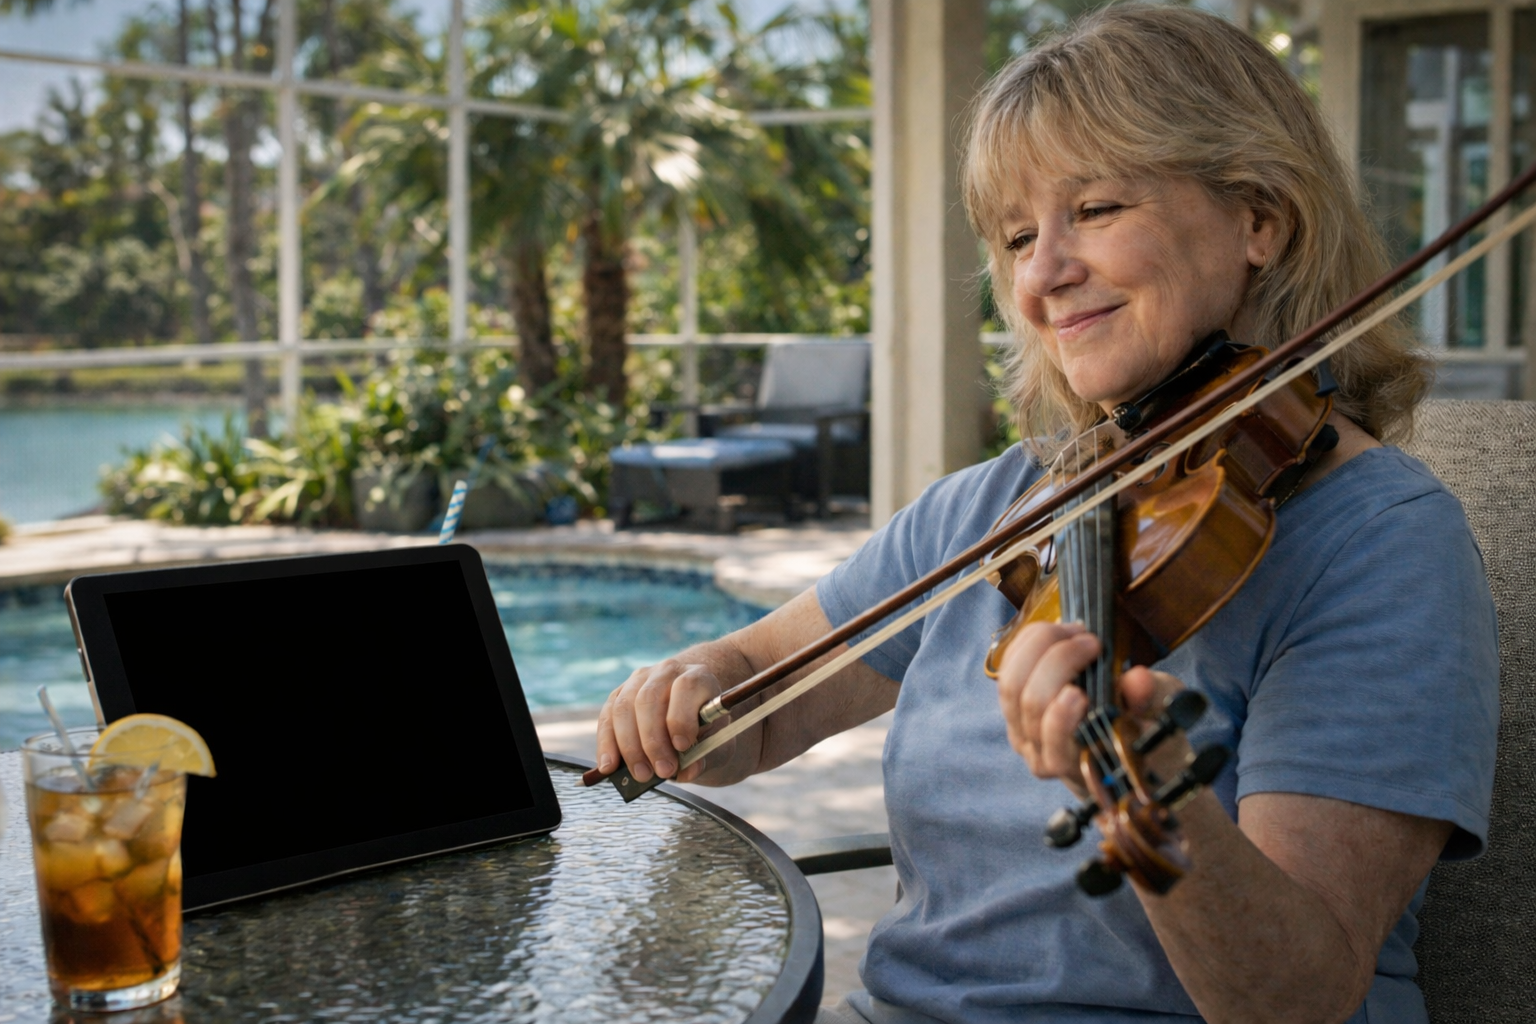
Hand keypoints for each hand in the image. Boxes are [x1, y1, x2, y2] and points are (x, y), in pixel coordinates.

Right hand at [595, 659, 731, 783]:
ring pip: (623, 708)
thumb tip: (686, 771)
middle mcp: (666, 671)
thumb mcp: (716, 741)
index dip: (681, 717)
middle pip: (649, 699)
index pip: (686, 687)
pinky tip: (609, 767)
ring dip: (630, 747)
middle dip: (653, 740)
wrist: (691, 713)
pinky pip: (606, 718)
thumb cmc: (706, 729)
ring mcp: (638, 680)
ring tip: (642, 774)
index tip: (682, 746)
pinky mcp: (618, 695)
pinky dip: (607, 745)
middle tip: (662, 771)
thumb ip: (705, 755)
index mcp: (698, 676)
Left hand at [994, 621, 1187, 798]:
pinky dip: (1027, 646)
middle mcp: (1044, 756)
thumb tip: (1138, 680)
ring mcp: (1023, 734)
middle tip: (1090, 640)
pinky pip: (1006, 672)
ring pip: (1011, 685)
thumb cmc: (1145, 739)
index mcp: (1082, 767)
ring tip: (1075, 631)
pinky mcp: (1013, 711)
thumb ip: (1151, 701)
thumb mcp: (1163, 721)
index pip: (1058, 745)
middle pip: (1031, 703)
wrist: (1123, 753)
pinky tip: (1054, 634)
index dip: (1065, 711)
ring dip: (1041, 647)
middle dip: (1058, 660)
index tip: (1095, 675)